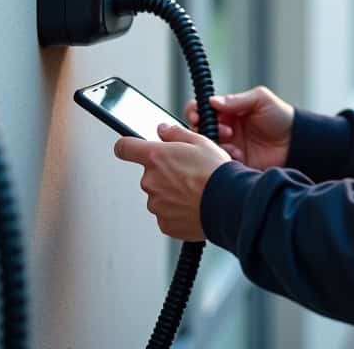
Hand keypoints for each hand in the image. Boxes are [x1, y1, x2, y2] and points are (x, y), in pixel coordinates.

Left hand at [113, 123, 230, 240]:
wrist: (229, 204)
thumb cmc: (216, 173)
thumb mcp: (200, 142)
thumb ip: (175, 133)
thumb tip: (164, 130)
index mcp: (155, 157)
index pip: (124, 147)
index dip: (127, 146)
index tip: (130, 148)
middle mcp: (150, 181)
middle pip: (149, 174)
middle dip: (164, 174)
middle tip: (188, 174)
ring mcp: (156, 204)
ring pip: (159, 196)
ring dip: (172, 194)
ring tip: (195, 192)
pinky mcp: (165, 223)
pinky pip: (167, 215)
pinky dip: (177, 211)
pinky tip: (194, 206)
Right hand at [185, 86, 293, 170]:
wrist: (297, 142)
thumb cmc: (281, 117)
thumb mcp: (261, 99)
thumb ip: (236, 100)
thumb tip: (213, 101)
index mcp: (229, 112)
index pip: (203, 109)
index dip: (196, 111)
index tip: (199, 115)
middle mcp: (226, 129)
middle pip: (200, 129)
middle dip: (205, 129)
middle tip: (223, 130)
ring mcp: (229, 146)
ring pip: (208, 146)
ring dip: (215, 143)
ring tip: (233, 141)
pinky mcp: (235, 162)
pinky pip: (219, 161)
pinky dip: (224, 157)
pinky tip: (238, 154)